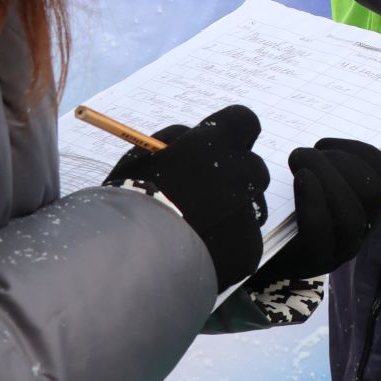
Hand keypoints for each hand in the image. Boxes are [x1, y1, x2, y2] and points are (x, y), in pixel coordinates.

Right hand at [104, 105, 269, 291]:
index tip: (218, 148)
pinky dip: (227, 245)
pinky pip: (245, 240)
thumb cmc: (127, 202)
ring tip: (198, 228)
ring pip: (253, 205)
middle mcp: (239, 173)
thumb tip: (190, 137)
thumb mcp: (140, 157)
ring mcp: (248, 212)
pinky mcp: (250, 248)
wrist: (130, 259)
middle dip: (235, 177)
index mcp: (213, 143)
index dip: (231, 135)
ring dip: (234, 211)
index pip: (244, 121)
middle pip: (253, 167)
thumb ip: (173, 141)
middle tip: (203, 195)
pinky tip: (200, 251)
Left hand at [254, 140, 380, 281]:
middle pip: (373, 192)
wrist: (258, 251)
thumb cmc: (294, 210)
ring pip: (351, 215)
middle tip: (303, 153)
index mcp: (372, 205)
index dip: (358, 151)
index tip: (323, 144)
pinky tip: (299, 181)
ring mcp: (342, 249)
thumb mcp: (330, 184)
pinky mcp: (314, 263)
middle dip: (339, 164)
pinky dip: (312, 202)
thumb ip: (363, 169)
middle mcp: (364, 228)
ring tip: (296, 162)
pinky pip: (322, 233)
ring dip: (324, 179)